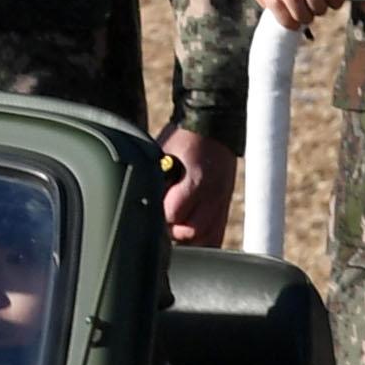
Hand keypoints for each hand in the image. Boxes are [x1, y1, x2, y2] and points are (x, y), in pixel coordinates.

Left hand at [159, 129, 236, 247]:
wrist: (214, 125)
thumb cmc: (184, 138)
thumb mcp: (162, 152)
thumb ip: (154, 176)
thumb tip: (139, 197)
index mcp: (196, 180)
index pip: (173, 215)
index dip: (158, 214)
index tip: (151, 207)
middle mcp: (213, 195)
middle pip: (191, 232)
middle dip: (173, 229)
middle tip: (163, 217)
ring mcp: (222, 203)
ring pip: (206, 239)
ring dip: (187, 236)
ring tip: (175, 224)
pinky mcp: (225, 206)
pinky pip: (216, 236)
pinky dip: (202, 239)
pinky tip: (189, 232)